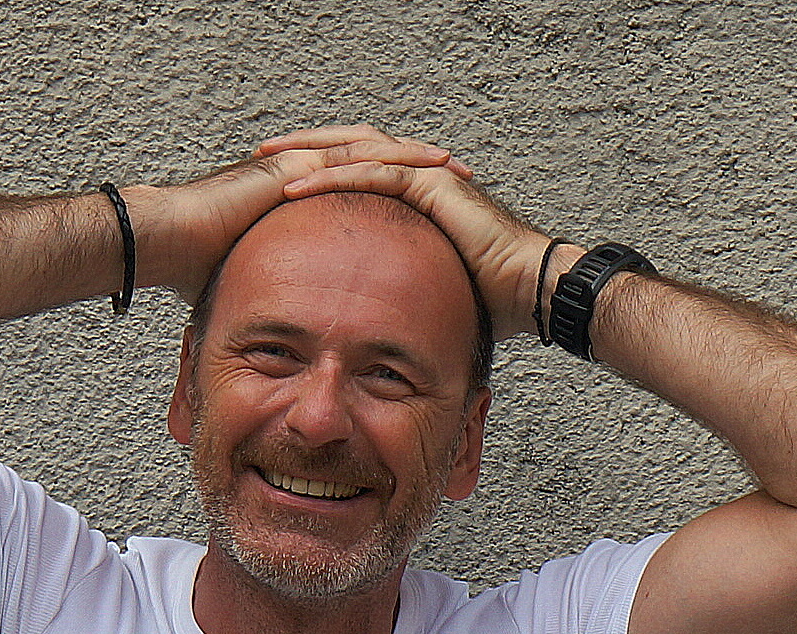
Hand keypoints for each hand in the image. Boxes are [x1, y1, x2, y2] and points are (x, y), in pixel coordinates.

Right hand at [130, 131, 475, 305]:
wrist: (162, 244)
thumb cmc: (189, 270)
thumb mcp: (246, 292)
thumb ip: (267, 307)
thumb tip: (276, 349)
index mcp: (296, 200)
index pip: (356, 191)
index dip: (396, 197)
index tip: (432, 212)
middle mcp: (300, 175)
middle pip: (373, 162)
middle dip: (417, 169)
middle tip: (458, 180)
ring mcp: (297, 166)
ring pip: (370, 149)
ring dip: (414, 157)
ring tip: (452, 167)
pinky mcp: (291, 168)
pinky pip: (350, 156)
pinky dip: (389, 159)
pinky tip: (421, 165)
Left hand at [257, 125, 559, 337]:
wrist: (533, 290)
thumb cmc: (494, 299)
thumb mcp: (430, 291)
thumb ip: (404, 290)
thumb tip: (379, 323)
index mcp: (418, 196)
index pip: (360, 171)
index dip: (319, 172)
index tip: (280, 183)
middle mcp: (421, 175)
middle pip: (351, 148)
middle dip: (305, 150)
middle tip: (263, 154)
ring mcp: (428, 175)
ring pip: (356, 150)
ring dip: (309, 154)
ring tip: (270, 160)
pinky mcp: (434, 183)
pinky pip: (374, 172)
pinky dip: (334, 176)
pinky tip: (297, 185)